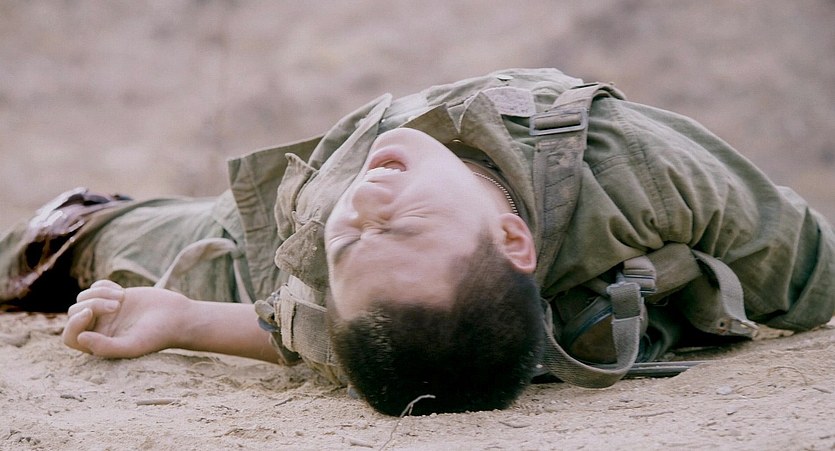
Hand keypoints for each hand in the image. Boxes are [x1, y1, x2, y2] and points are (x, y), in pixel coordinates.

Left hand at [62, 280, 189, 357]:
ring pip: (83, 297)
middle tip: (116, 306)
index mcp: (99, 344)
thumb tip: (81, 338)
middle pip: (75, 313)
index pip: (71, 336)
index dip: (74, 323)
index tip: (89, 313)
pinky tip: (121, 291)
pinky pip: (96, 285)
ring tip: (120, 298)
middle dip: (92, 304)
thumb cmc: (157, 336)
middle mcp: (99, 328)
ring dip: (98, 293)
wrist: (178, 317)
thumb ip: (105, 347)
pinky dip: (104, 285)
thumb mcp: (132, 346)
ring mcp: (106, 311)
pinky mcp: (115, 295)